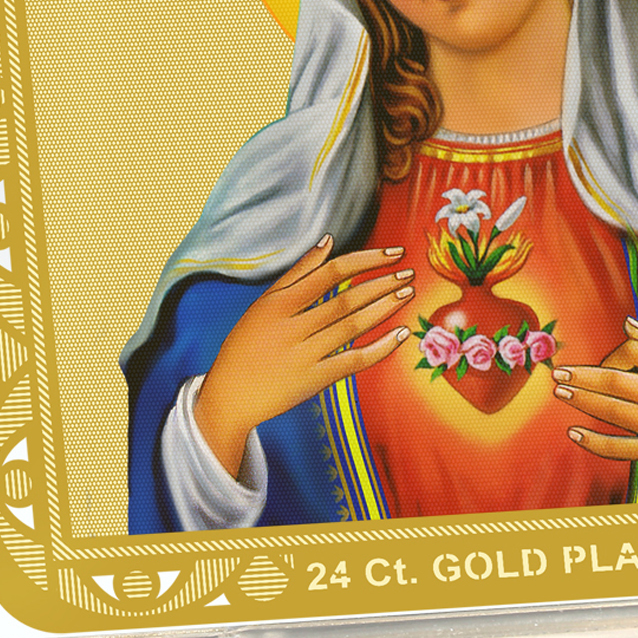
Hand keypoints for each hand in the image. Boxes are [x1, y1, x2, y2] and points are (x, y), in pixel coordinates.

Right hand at [195, 236, 413, 476]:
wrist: (230, 396)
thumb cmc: (246, 345)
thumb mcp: (263, 304)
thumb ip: (298, 272)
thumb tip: (328, 242)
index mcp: (278, 303)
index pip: (331, 273)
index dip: (366, 261)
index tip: (392, 253)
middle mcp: (291, 328)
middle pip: (346, 299)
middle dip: (382, 283)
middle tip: (408, 273)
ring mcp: (304, 355)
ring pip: (352, 327)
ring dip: (384, 308)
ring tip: (406, 293)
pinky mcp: (315, 380)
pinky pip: (353, 361)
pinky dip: (379, 348)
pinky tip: (399, 334)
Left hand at [552, 316, 637, 496]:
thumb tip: (629, 323)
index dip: (612, 353)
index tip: (599, 360)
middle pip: (620, 380)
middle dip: (584, 376)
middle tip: (558, 373)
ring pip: (617, 411)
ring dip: (584, 401)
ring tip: (561, 393)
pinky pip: (624, 447)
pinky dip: (596, 441)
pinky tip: (575, 434)